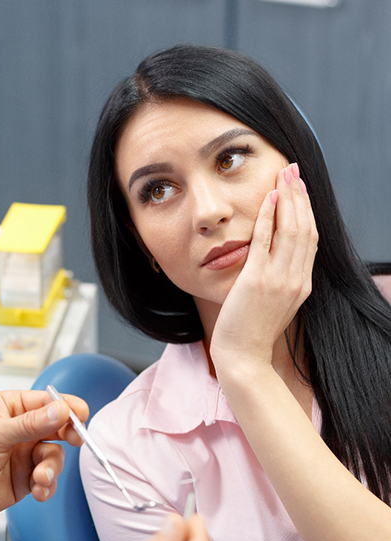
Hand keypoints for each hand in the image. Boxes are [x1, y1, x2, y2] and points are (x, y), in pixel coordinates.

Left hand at [0, 390, 88, 521]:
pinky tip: (39, 489)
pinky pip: (45, 480)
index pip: (47, 402)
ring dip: (52, 467)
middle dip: (67, 435)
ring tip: (40, 477)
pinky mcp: (22, 480)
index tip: (80, 415)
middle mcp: (20, 430)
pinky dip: (47, 485)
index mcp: (11, 408)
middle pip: (56, 428)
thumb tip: (60, 409)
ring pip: (53, 456)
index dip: (66, 407)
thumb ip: (30, 424)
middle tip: (74, 440)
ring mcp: (22, 455)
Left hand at [210, 163, 317, 373]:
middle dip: (300, 197)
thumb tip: (278, 260)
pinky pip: (266, 241)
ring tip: (283, 175)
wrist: (243, 356)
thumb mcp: (276, 304)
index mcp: (302, 285)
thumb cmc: (253, 331)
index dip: (307, 211)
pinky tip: (268, 199)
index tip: (300, 190)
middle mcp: (296, 280)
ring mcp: (279, 280)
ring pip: (291, 230)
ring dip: (288, 200)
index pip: (310, 240)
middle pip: (305, 229)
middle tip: (294, 171)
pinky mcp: (258, 280)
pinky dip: (269, 217)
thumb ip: (282, 281)